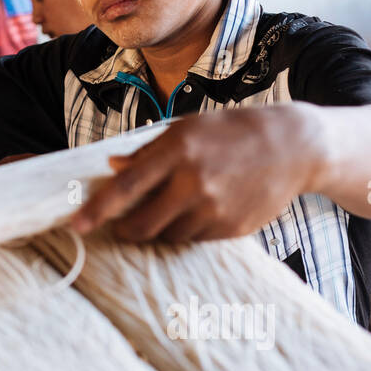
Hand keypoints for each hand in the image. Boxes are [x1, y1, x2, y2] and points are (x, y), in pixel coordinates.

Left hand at [69, 106, 321, 242]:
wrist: (294, 146)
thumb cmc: (232, 132)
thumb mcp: (188, 129)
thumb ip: (148, 152)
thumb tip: (112, 167)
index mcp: (178, 150)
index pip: (126, 187)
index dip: (97, 209)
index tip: (76, 225)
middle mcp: (194, 182)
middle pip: (142, 224)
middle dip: (125, 230)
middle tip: (121, 226)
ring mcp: (214, 208)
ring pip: (167, 236)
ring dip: (159, 228)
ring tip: (173, 206)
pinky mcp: (231, 229)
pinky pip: (193, 240)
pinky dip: (187, 231)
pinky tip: (200, 210)